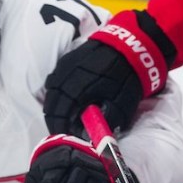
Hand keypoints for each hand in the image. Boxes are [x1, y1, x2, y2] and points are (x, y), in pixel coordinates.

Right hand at [43, 10, 173, 135]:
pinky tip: (68, 96)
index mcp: (76, 91)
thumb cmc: (127, 78)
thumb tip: (91, 136)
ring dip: (55, 104)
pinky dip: (58, 91)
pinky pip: (55, 79)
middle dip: (56, 118)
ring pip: (51, 91)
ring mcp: (64, 66)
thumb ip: (105, 122)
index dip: (60, 128)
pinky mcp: (67, 59)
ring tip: (66, 114)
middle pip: (51, 104)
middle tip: (64, 127)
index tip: (66, 135)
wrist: (131, 46)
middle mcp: (64, 78)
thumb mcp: (121, 105)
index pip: (58, 116)